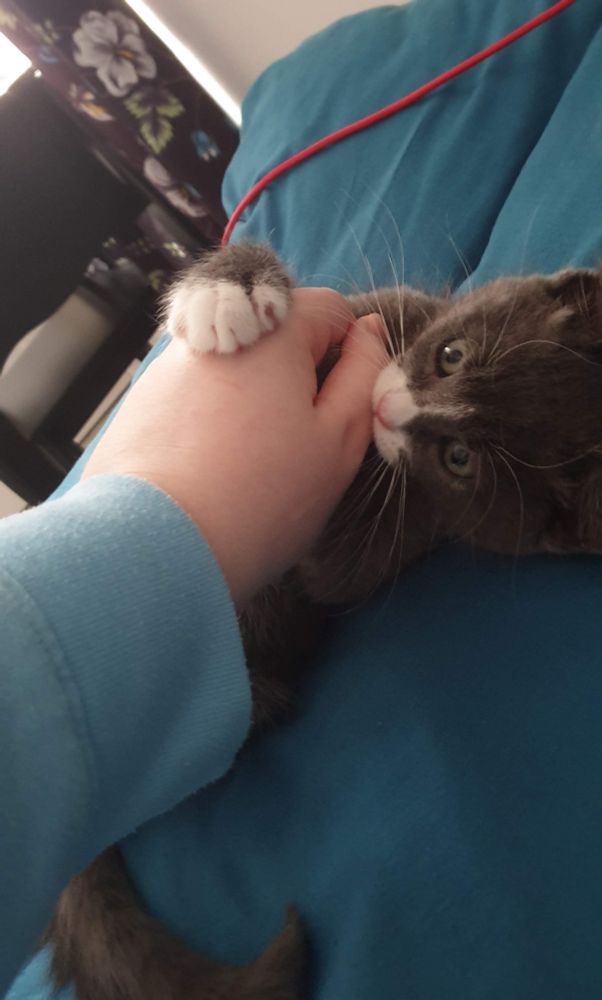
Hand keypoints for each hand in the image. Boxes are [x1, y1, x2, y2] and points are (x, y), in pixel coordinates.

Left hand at [82, 288, 385, 604]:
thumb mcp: (339, 440)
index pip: (328, 309)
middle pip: (275, 340)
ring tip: (249, 468)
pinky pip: (193, 401)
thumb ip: (364, 374)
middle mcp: (215, 336)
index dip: (347, 353)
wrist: (156, 547)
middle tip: (296, 447)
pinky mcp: (139, 404)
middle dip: (295, 382)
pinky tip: (210, 474)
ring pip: (234, 372)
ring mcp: (168, 368)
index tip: (339, 405)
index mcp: (271, 332)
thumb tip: (368, 332)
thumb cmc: (262, 498)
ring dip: (251, 404)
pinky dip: (210, 426)